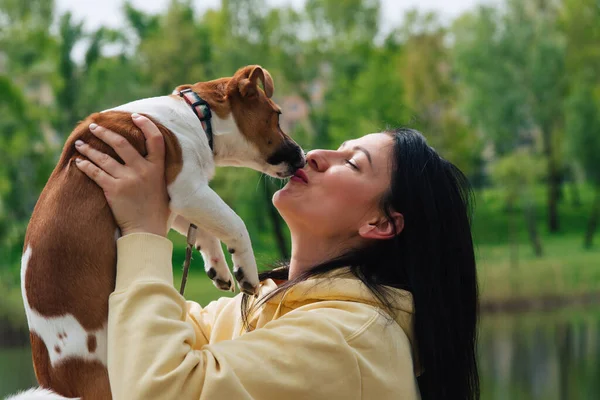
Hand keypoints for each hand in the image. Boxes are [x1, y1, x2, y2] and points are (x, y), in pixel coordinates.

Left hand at [75, 113, 169, 236]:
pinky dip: (85, 166)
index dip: (145, 125)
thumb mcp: (163, 187)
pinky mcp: (113, 189)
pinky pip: (95, 173)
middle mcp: (143, 170)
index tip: (134, 117)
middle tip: (94, 127)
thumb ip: (157, 171)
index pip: (155, 139)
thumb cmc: (156, 211)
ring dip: (89, 149)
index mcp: (158, 168)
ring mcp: (128, 179)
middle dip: (105, 132)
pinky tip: (78, 162)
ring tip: (80, 144)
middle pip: (122, 143)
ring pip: (104, 157)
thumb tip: (149, 156)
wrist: (147, 231)